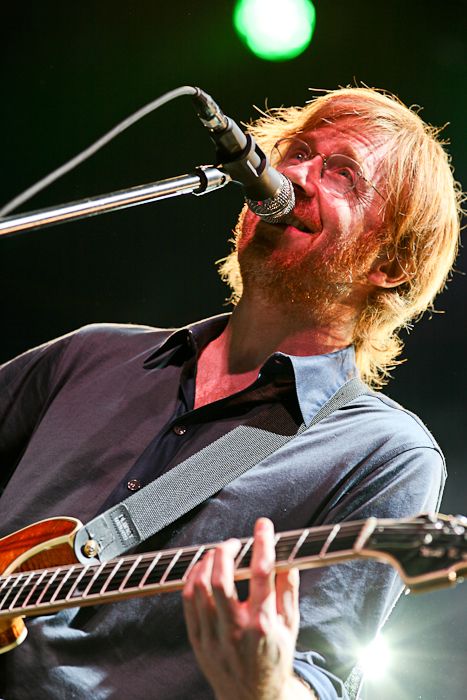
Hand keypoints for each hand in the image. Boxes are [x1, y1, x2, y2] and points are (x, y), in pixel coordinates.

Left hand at [182, 517, 308, 699]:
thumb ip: (288, 590)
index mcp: (263, 624)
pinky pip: (188, 600)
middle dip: (226, 550)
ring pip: (200, 587)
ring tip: (219, 554)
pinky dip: (194, 578)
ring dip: (208, 562)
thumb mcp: (291, 626)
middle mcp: (235, 629)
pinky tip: (204, 570)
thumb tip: (288, 559)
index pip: (262, 574)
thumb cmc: (273, 659)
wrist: (252, 697)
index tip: (263, 527)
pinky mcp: (197, 639)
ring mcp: (213, 635)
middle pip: (221, 578)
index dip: (262, 543)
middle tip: (235, 542)